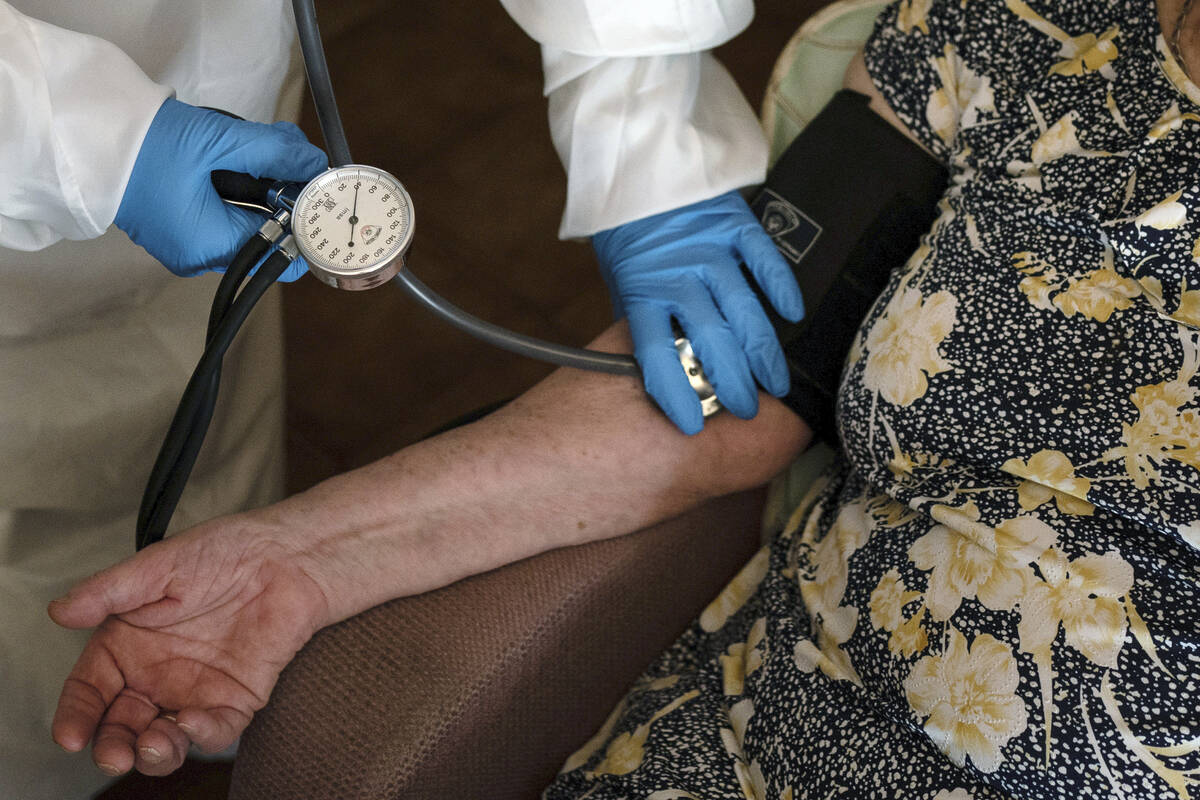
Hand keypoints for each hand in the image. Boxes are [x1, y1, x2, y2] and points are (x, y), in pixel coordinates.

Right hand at [48, 519, 328, 777]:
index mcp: (128, 645)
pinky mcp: (238, 697)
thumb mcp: (157, 565)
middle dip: (113, 746)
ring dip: (155, 752)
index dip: (77, 715)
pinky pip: (217, 728)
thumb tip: (61, 610)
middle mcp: (157, 673)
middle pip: (123, 724)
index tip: (71, 736)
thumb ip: (109, 591)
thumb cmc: (223, 551)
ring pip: (166, 737)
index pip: (90, 690)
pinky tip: (192, 723)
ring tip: (153, 745)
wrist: (287, 555)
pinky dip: (203, 734)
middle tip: (114, 755)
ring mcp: (197, 689)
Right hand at [115, 98, 327, 279]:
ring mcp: (186, 244)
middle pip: (268, 235)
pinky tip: (235, 156)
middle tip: (291, 152)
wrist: (81, 133)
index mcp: (210, 248)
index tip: (318, 188)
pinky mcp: (176, 225)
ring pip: (247, 221)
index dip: (307, 223)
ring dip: (262, 184)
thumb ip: (273, 152)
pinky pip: (222, 214)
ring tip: (263, 145)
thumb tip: (316, 163)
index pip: (284, 252)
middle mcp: (200, 257)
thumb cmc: (143, 143)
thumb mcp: (217, 141)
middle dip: (286, 193)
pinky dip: (237, 187)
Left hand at [592, 190, 803, 434]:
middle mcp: (678, 275)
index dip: (675, 393)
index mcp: (642, 292)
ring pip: (743, 312)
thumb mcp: (622, 281)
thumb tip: (660, 366)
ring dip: (763, 353)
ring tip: (778, 384)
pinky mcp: (735, 225)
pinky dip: (781, 289)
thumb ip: (643, 320)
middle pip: (710, 342)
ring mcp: (709, 250)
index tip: (693, 425)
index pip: (657, 355)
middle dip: (732, 384)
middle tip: (748, 410)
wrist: (637, 164)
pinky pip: (764, 261)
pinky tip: (794, 315)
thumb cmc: (628, 231)